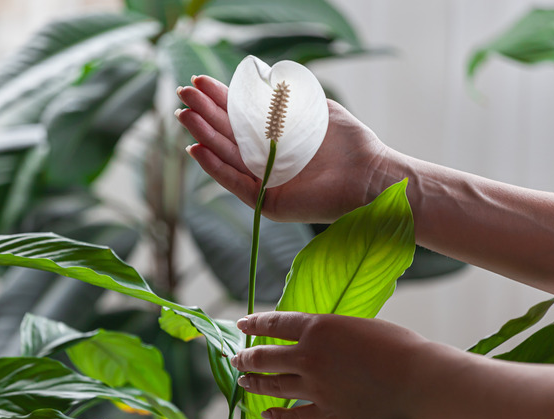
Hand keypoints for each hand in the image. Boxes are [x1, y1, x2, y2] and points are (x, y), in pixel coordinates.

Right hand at [176, 75, 389, 222]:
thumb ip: (290, 97)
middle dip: (204, 113)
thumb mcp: (317, 109)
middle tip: (183, 94)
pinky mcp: (269, 202)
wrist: (370, 176)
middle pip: (227, 134)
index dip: (219, 99)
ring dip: (203, 136)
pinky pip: (236, 183)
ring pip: (227, 157)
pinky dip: (215, 168)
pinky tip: (197, 149)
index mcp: (276, 137)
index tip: (199, 81)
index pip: (241, 116)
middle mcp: (267, 159)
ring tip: (184, 117)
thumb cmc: (350, 143)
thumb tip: (263, 80)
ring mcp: (266, 182)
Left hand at [230, 311, 437, 418]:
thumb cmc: (397, 345)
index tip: (241, 325)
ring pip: (273, 385)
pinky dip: (278, 415)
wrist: (420, 379)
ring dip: (254, 382)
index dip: (253, 324)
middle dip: (246, 357)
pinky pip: (294, 417)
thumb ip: (329, 331)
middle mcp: (309, 356)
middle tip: (236, 358)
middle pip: (265, 357)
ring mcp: (316, 387)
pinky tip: (267, 413)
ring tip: (243, 380)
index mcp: (317, 327)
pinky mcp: (328, 412)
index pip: (273, 324)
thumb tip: (314, 338)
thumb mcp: (356, 324)